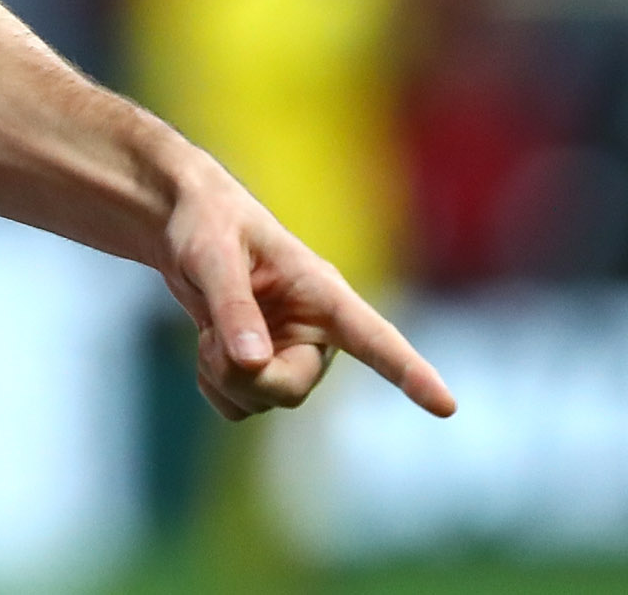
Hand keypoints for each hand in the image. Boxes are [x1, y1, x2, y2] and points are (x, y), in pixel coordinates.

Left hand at [155, 152, 456, 420]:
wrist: (181, 221)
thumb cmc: (206, 222)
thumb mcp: (212, 255)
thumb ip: (233, 307)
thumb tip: (255, 363)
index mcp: (323, 293)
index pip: (375, 338)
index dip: (410, 373)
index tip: (446, 405)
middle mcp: (316, 330)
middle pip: (292, 389)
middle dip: (247, 376)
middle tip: (209, 344)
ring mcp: (291, 352)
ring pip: (264, 401)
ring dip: (224, 377)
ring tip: (208, 333)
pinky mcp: (264, 367)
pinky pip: (240, 405)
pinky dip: (215, 386)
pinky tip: (208, 348)